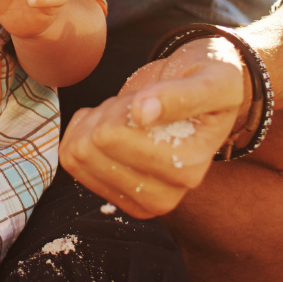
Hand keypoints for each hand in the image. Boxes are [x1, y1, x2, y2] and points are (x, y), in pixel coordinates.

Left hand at [57, 37, 252, 218]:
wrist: (204, 93)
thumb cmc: (210, 83)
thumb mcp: (211, 79)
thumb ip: (181, 95)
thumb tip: (143, 113)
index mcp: (186, 169)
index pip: (111, 136)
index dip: (123, 106)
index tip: (152, 99)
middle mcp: (164, 196)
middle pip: (90, 148)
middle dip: (108, 116)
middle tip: (140, 107)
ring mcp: (139, 202)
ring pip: (76, 156)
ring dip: (97, 125)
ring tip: (130, 117)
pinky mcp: (118, 198)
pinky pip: (71, 163)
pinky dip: (86, 135)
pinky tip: (115, 128)